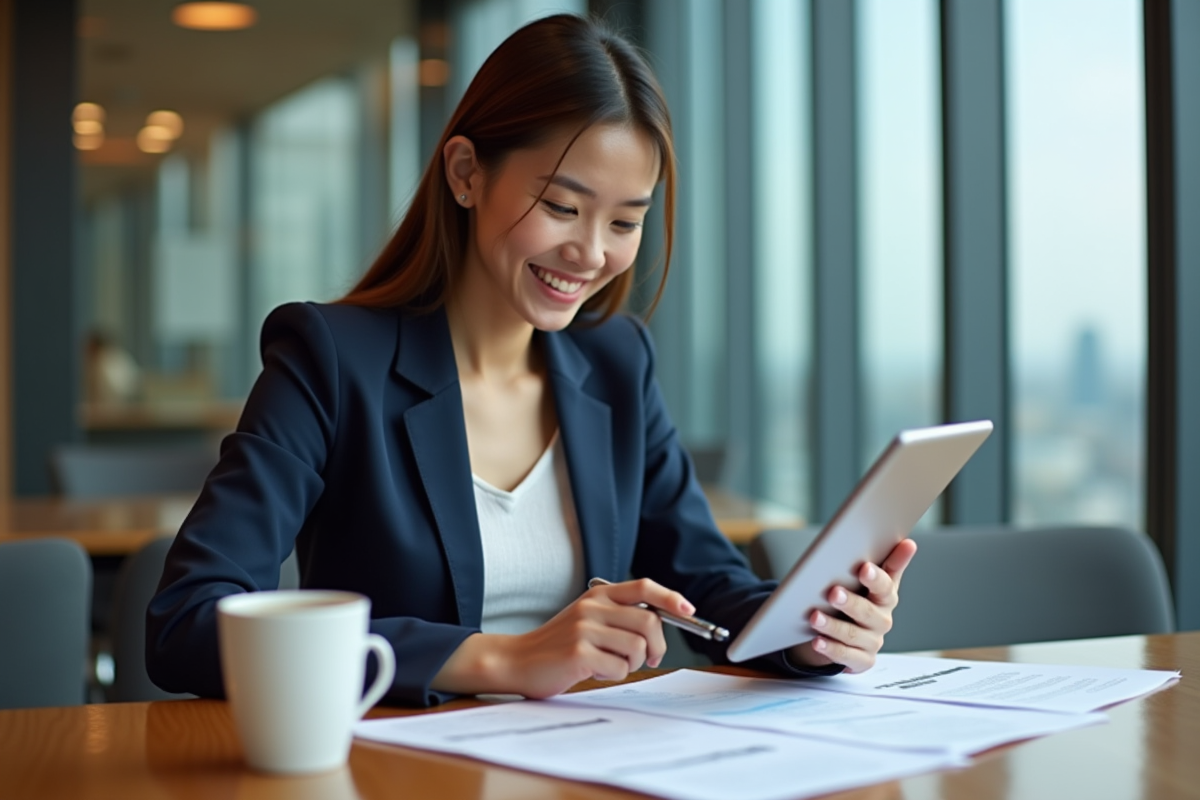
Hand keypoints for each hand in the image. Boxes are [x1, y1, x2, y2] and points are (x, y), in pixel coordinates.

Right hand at [432, 578, 694, 698]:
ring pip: (638, 648)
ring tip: (612, 665)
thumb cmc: (557, 644)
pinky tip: (594, 672)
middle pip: (650, 622)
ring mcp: (585, 629)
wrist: (516, 660)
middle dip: (659, 645)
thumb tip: (662, 622)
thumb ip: (618, 615)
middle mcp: (593, 607)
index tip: (689, 611)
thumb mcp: (587, 618)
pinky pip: (619, 668)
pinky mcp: (579, 654)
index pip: (644, 587)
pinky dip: (614, 674)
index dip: (671, 598)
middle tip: (652, 659)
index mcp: (598, 595)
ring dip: (634, 663)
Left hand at [787, 538, 916, 673]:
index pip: (885, 585)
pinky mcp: (862, 660)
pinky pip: (846, 656)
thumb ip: (883, 561)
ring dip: (833, 625)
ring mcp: (873, 642)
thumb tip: (906, 542)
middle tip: (832, 592)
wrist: (848, 630)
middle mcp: (882, 620)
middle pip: (868, 612)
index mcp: (886, 596)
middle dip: (850, 602)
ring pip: (853, 635)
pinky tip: (816, 641)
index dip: (876, 578)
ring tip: (814, 616)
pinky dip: (831, 649)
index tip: (864, 567)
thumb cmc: (858, 595)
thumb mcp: (868, 578)